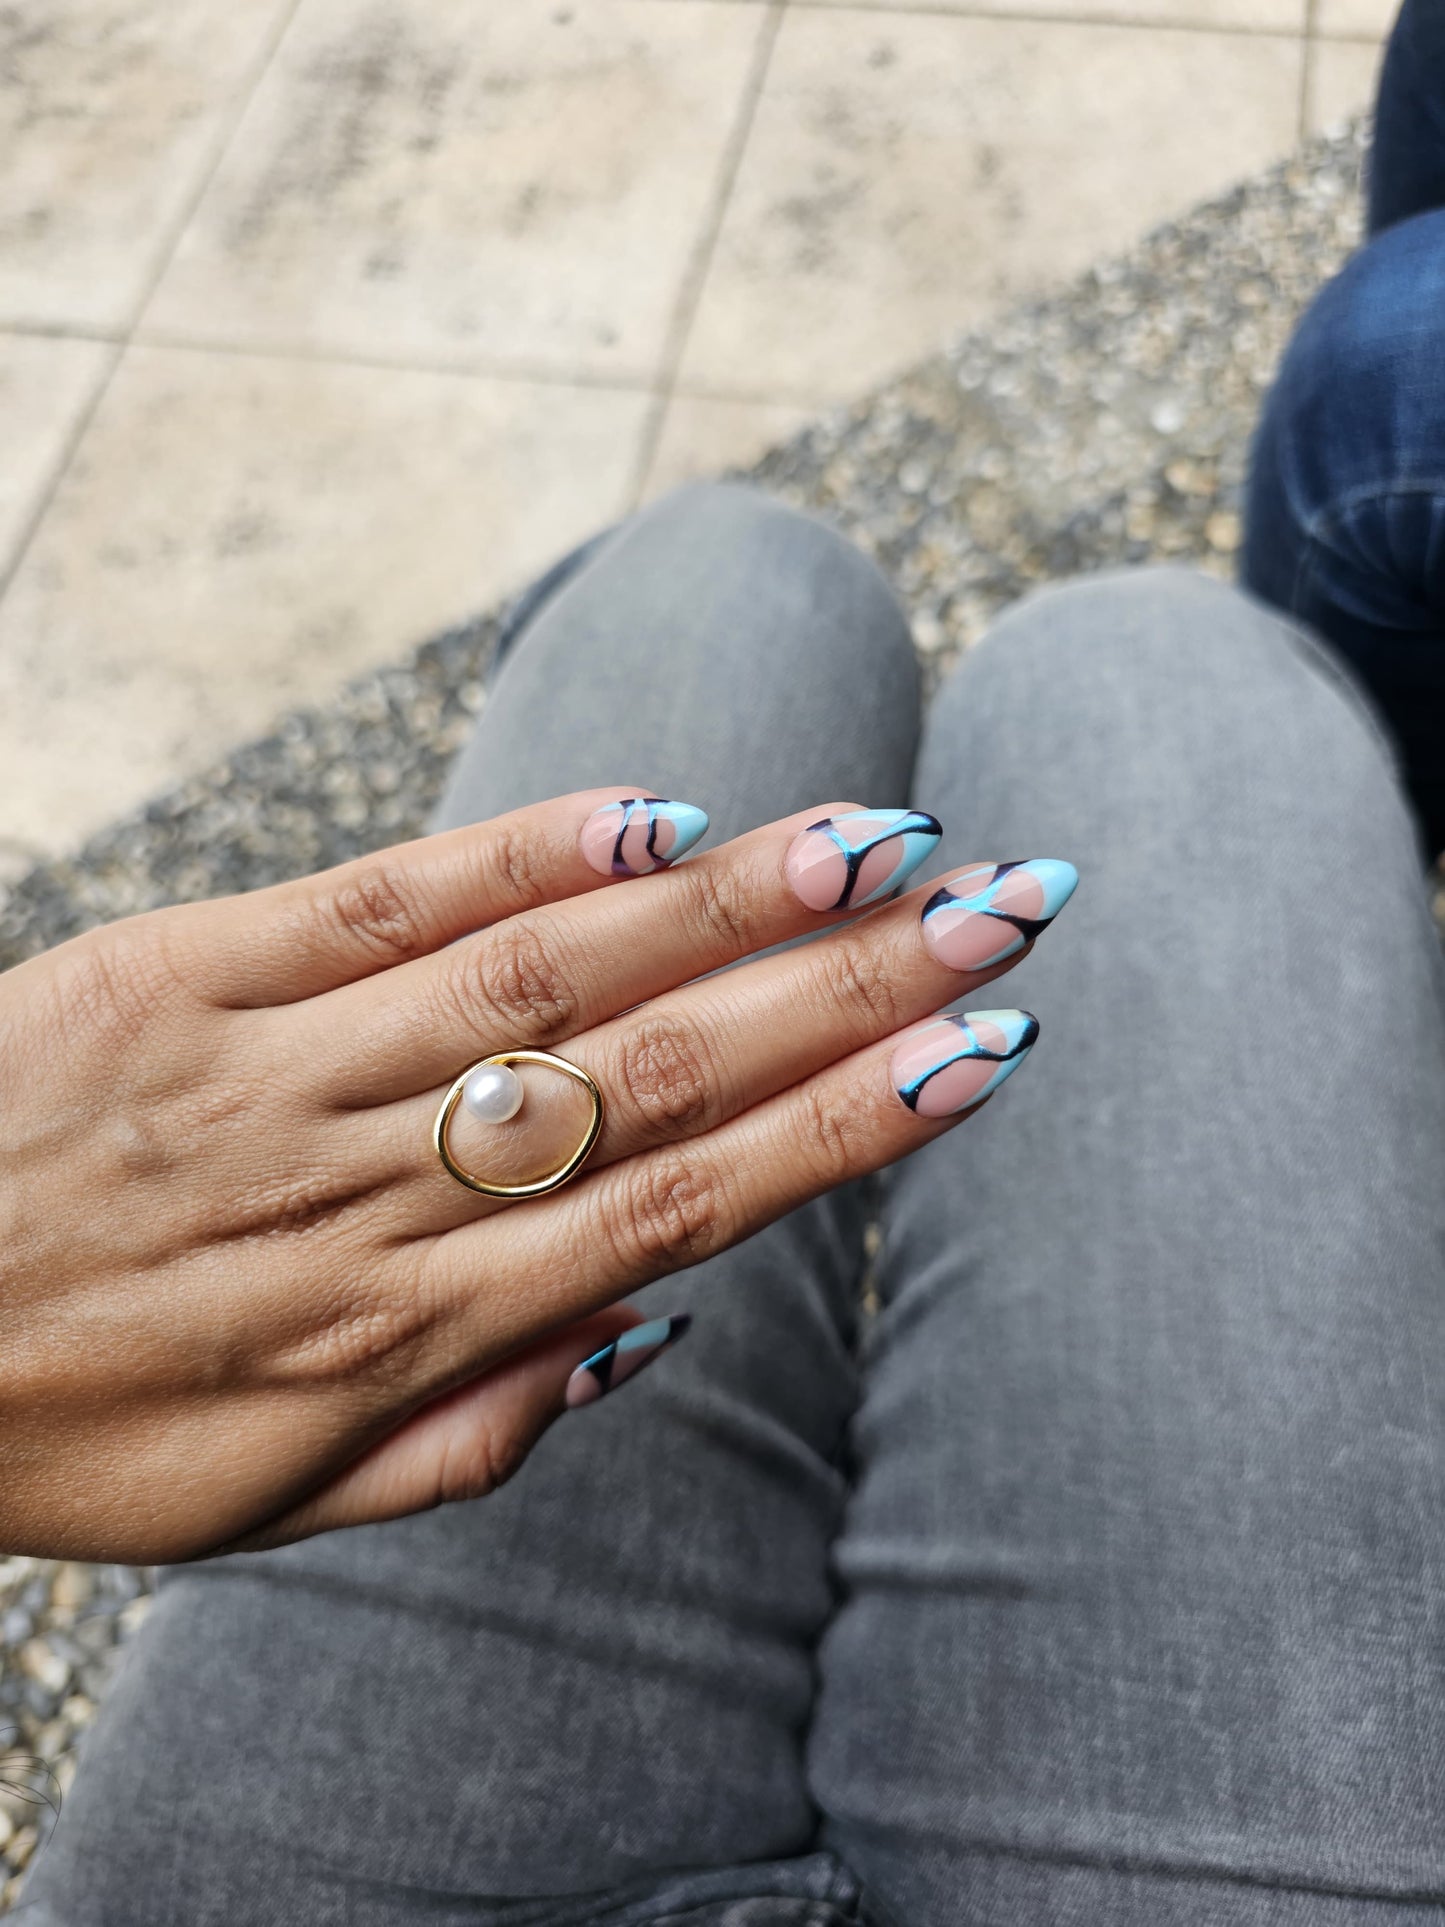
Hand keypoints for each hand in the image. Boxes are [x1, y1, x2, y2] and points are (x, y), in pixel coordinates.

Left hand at [0, 791, 1072, 1560]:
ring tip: (877, 836)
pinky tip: (655, 813)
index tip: (982, 1052)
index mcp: (407, 1330)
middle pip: (653, 1076)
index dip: (848, 1124)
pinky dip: (525, 855)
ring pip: (542, 979)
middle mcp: (370, 1194)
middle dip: (848, 987)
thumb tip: (654, 1327)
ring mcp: (277, 1069)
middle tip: (1005, 905)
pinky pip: (378, 904)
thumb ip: (478, 1435)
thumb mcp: (275, 1503)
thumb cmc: (80, 1423)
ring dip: (722, 904)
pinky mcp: (184, 971)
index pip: (683, 1207)